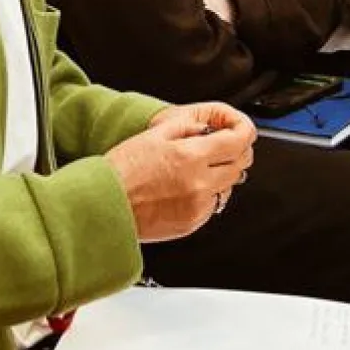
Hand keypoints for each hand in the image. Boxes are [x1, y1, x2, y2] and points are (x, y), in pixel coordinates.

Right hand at [106, 103, 255, 242]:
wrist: (104, 205)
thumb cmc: (122, 170)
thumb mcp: (154, 134)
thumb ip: (189, 127)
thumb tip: (211, 126)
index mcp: (190, 156)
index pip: (238, 140)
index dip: (244, 129)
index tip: (242, 127)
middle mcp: (199, 183)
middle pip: (240, 164)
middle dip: (237, 150)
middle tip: (222, 143)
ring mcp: (198, 206)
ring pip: (230, 186)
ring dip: (223, 173)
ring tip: (197, 166)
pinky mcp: (193, 223)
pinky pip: (213, 204)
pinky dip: (208, 193)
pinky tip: (186, 186)